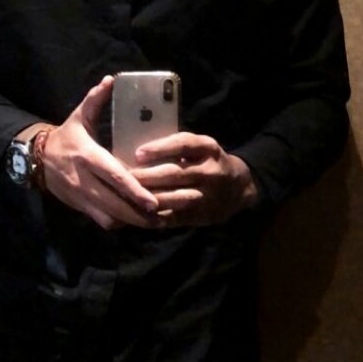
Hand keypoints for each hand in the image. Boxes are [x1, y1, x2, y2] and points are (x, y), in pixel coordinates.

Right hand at [41, 76, 159, 230]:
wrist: (37, 160)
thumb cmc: (66, 137)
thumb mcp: (78, 117)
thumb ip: (95, 100)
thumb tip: (110, 80)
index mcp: (88, 156)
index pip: (113, 176)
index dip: (133, 190)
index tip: (152, 201)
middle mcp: (84, 180)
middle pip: (114, 204)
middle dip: (139, 213)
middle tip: (164, 214)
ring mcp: (82, 197)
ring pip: (110, 217)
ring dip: (133, 222)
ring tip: (156, 221)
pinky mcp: (81, 208)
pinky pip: (103, 221)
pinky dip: (121, 223)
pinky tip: (137, 220)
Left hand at [132, 132, 257, 227]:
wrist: (239, 187)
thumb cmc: (208, 162)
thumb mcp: (201, 147)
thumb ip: (177, 147)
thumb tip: (139, 150)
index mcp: (209, 148)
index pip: (184, 144)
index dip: (160, 148)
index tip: (138, 153)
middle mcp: (210, 171)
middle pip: (175, 173)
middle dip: (146, 176)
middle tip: (122, 176)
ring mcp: (208, 195)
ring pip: (175, 197)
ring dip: (149, 197)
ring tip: (127, 195)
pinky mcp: (204, 215)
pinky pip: (177, 216)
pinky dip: (157, 215)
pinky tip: (140, 212)